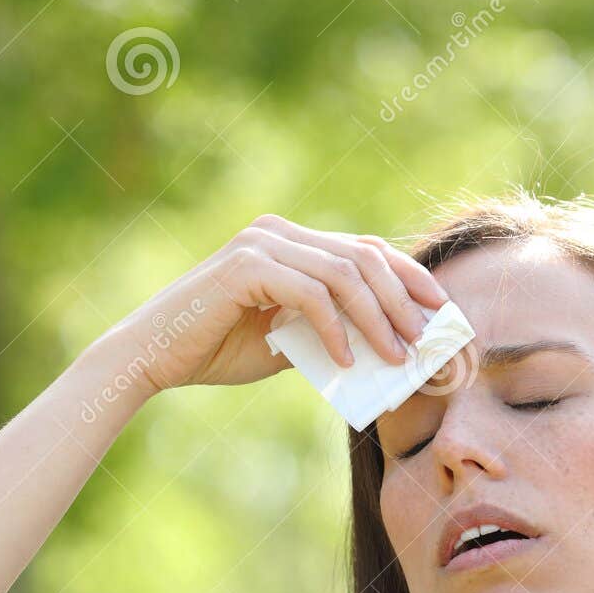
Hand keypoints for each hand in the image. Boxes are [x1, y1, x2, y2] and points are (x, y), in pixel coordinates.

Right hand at [96, 213, 448, 395]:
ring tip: (397, 357)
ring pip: (344, 274)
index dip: (408, 277)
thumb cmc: (215, 350)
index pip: (364, 248)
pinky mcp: (246, 266)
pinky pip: (310, 295)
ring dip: (378, 318)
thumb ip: (325, 332)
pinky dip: (335, 329)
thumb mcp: (284, 342)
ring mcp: (262, 244)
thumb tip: (383, 348)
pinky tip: (346, 361)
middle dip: (404, 299)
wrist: (152, 357)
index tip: (440, 312)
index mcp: (289, 241)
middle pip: (363, 256)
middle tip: (426, 340)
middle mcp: (278, 231)